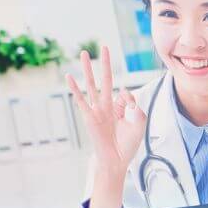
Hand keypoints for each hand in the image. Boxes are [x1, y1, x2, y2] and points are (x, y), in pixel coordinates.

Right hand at [66, 46, 147, 207]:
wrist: (116, 160)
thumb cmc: (128, 143)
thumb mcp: (139, 122)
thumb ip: (135, 105)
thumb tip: (123, 90)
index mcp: (119, 106)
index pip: (125, 93)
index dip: (129, 100)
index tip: (130, 110)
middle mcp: (107, 105)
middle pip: (105, 79)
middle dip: (105, 63)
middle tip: (104, 47)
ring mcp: (97, 109)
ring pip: (92, 84)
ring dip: (88, 69)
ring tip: (84, 53)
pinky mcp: (89, 116)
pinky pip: (81, 99)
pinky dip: (74, 88)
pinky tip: (69, 76)